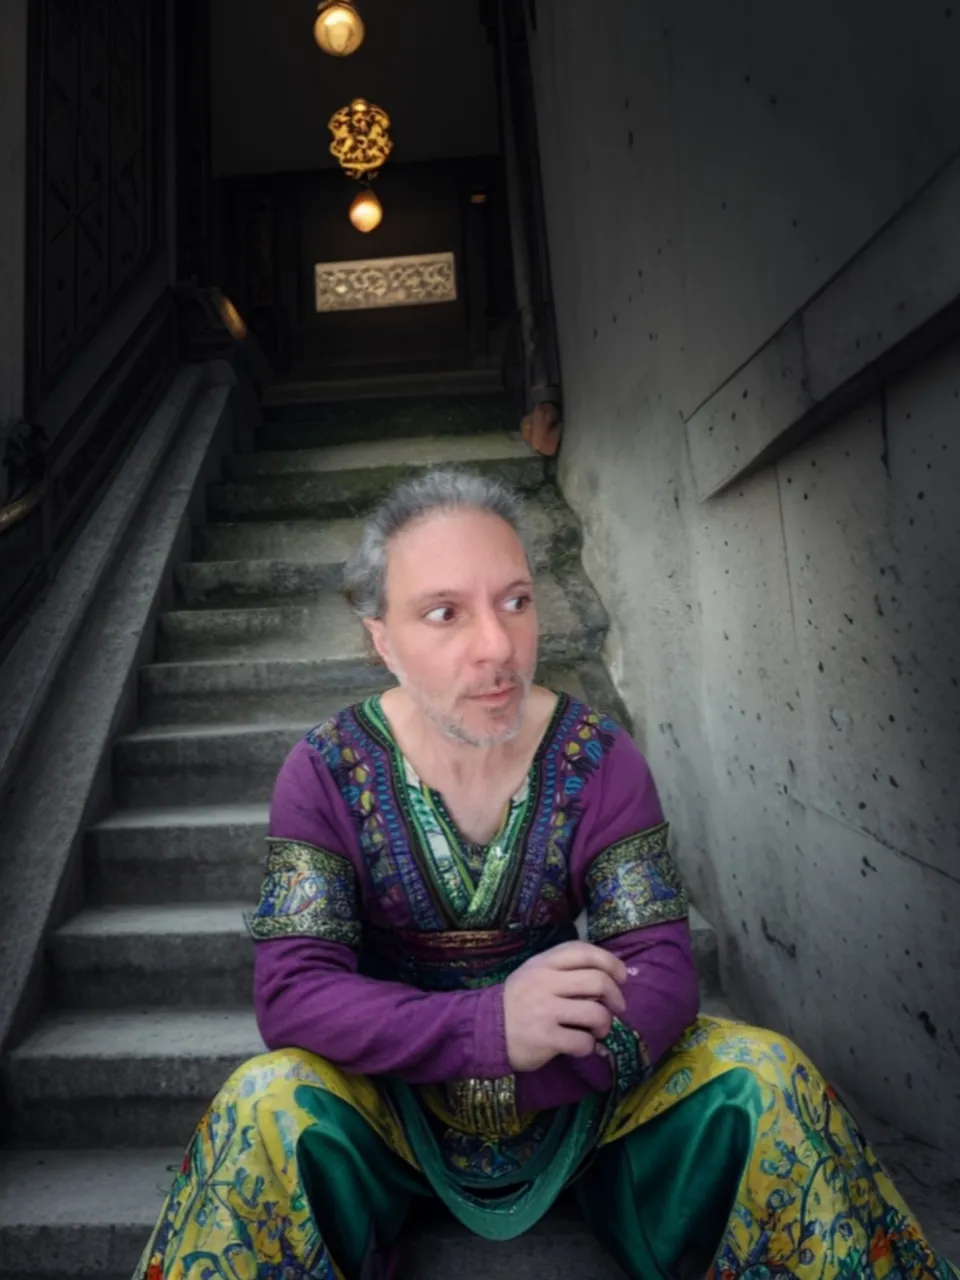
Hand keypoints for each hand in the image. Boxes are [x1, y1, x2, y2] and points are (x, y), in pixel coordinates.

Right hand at [503, 941, 626, 1071]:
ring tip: (599, 1030)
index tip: (621, 977)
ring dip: (605, 1024)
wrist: (485, 1029)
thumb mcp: (534, 973)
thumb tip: (608, 975)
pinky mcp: (545, 1038)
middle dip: (616, 996)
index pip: (583, 951)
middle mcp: (545, 982)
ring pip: (595, 1013)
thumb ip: (564, 969)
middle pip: (597, 980)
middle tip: (617, 1008)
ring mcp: (545, 1010)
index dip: (610, 961)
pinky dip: (589, 1046)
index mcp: (543, 963)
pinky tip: (581, 1045)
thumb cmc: (518, 1001)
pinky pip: (583, 1042)